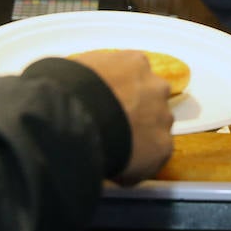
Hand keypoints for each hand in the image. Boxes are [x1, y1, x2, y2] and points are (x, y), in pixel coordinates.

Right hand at [69, 49, 173, 184]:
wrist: (75, 117)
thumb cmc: (68, 90)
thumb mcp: (77, 67)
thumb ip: (93, 75)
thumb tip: (81, 85)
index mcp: (135, 63)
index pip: (136, 76)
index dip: (123, 91)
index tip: (111, 102)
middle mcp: (155, 87)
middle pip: (152, 101)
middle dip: (138, 113)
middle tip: (113, 127)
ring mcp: (162, 117)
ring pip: (156, 130)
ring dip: (141, 139)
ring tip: (114, 149)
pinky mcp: (162, 148)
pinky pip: (153, 159)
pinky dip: (138, 165)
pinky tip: (117, 167)